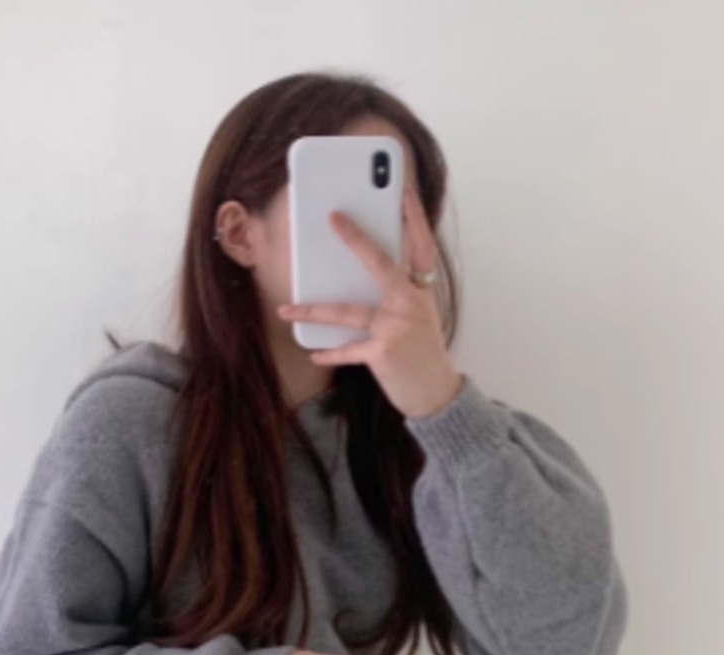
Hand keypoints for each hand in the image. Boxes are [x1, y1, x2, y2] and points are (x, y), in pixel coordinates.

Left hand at [276, 184, 462, 419]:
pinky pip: (347, 349)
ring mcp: (397, 327)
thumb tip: (358, 282)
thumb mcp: (419, 318)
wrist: (436, 394)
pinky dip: (329, 352)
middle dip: (355, 239)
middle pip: (379, 264)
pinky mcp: (383, 352)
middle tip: (333, 218)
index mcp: (422, 292)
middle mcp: (411, 304)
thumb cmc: (423, 355)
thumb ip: (397, 297)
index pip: (421, 247)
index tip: (405, 192)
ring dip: (312, 309)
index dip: (415, 219)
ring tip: (287, 308)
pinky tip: (312, 352)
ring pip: (347, 311)